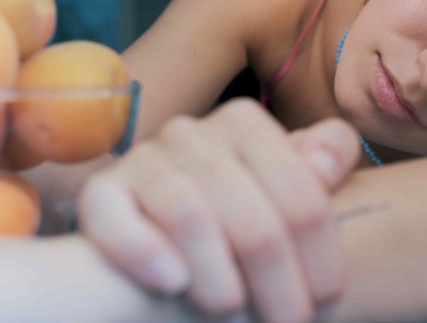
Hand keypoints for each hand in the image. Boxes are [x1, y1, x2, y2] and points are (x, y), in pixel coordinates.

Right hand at [77, 98, 360, 322]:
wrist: (160, 219)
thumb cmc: (244, 203)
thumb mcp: (291, 178)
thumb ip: (326, 158)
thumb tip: (327, 165)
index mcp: (247, 123)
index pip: (302, 195)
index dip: (320, 258)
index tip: (327, 301)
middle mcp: (193, 132)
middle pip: (253, 217)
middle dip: (278, 283)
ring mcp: (143, 159)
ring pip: (190, 216)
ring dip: (219, 279)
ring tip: (234, 314)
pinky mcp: (100, 192)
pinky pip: (114, 218)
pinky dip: (144, 252)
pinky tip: (173, 283)